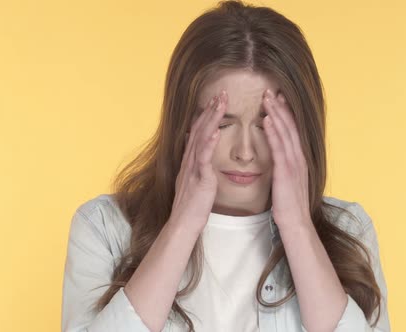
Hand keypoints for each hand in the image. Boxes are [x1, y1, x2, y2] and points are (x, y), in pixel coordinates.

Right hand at [170, 90, 227, 232]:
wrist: (183, 224)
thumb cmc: (192, 205)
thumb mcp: (193, 179)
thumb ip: (194, 162)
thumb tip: (192, 146)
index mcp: (191, 160)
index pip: (198, 131)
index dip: (207, 114)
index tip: (216, 100)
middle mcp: (190, 160)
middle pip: (199, 129)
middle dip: (210, 110)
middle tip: (221, 93)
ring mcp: (193, 168)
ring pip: (201, 138)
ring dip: (210, 120)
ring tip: (219, 103)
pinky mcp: (199, 179)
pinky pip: (203, 158)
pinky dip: (209, 143)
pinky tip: (216, 131)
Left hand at [262, 89, 310, 229]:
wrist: (296, 223)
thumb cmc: (289, 205)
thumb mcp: (288, 182)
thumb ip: (285, 167)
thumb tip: (279, 159)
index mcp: (299, 159)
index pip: (293, 131)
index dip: (286, 114)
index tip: (278, 99)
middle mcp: (299, 158)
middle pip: (290, 127)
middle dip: (281, 108)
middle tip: (272, 91)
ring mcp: (294, 164)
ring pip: (286, 133)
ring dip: (276, 114)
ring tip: (268, 99)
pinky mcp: (286, 172)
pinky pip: (279, 148)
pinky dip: (274, 132)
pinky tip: (267, 120)